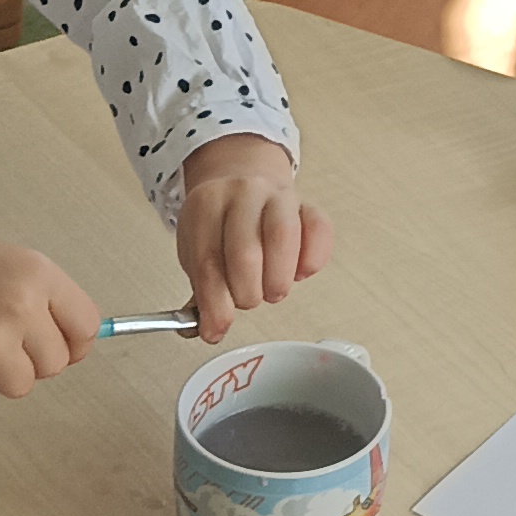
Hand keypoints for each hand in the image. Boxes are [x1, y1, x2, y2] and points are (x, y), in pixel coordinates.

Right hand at [0, 200, 97, 398]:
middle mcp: (20, 307)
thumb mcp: (3, 261)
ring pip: (21, 385)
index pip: (86, 327)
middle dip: (29, 360)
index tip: (58, 346)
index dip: (72, 343)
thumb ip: (40, 298)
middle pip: (56, 364)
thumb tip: (71, 342)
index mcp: (38, 275)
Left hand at [174, 134, 326, 335]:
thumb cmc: (219, 228)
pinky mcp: (309, 205)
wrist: (241, 185)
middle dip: (246, 292)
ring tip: (272, 291)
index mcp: (206, 204)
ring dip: (277, 279)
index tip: (216, 330)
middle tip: (247, 300)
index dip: (214, 304)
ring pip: (283, 237)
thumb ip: (203, 292)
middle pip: (245, 251)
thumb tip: (210, 330)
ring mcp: (278, 196)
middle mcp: (243, 193)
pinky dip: (311, 261)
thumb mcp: (197, 253)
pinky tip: (298, 272)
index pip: (208, 261)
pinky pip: (318, 230)